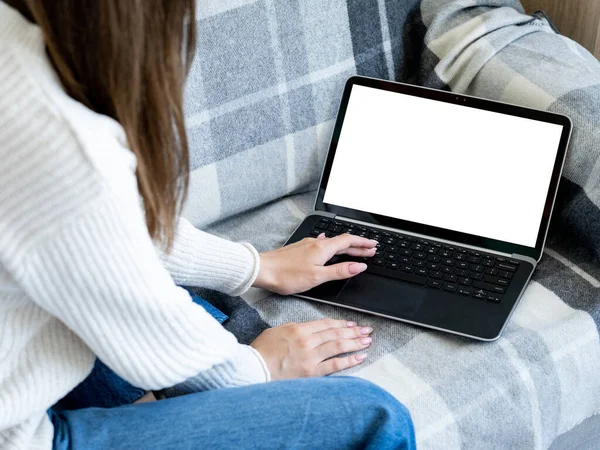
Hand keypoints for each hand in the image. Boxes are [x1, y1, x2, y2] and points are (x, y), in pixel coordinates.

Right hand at [250, 319, 372, 379]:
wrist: (253, 368)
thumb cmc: (261, 352)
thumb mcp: (276, 332)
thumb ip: (294, 329)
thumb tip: (306, 329)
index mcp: (298, 329)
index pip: (325, 324)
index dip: (341, 323)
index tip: (351, 323)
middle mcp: (307, 340)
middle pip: (335, 332)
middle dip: (353, 330)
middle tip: (366, 329)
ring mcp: (310, 356)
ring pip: (338, 345)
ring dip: (355, 342)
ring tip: (367, 340)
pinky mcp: (311, 372)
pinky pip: (335, 365)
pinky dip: (349, 360)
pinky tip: (359, 356)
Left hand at [254, 233, 376, 294]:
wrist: (262, 270)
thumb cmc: (286, 275)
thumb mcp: (317, 277)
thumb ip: (340, 271)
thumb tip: (359, 266)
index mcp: (323, 248)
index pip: (349, 241)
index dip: (363, 243)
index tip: (374, 246)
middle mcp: (316, 243)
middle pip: (342, 242)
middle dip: (358, 245)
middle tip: (371, 249)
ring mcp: (307, 245)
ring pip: (332, 243)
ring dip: (345, 247)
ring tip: (355, 250)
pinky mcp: (300, 249)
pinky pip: (321, 245)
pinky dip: (332, 246)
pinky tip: (327, 244)